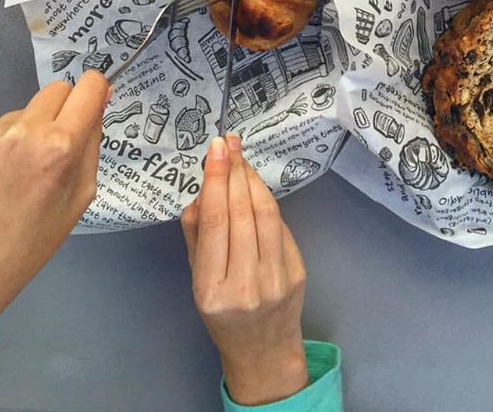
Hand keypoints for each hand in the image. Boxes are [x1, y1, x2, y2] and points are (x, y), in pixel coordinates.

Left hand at [0, 71, 108, 330]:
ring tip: (13, 175)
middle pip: (55, 89)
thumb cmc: (33, 241)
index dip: (95, 92)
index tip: (92, 104)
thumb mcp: (81, 196)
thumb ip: (92, 144)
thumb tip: (99, 100)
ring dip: (25, 134)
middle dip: (62, 110)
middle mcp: (22, 132)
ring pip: (20, 113)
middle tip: (53, 146)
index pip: (89, 86)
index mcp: (60, 146)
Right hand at [181, 135, 308, 405]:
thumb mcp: (197, 279)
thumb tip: (203, 189)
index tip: (215, 149)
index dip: (216, 181)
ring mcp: (275, 281)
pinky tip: (256, 186)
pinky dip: (267, 201)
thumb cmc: (222, 312)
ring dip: (253, 180)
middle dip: (234, 171)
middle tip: (229, 142)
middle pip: (241, 214)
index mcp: (211, 289)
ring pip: (266, 215)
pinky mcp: (297, 274)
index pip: (214, 223)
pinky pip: (281, 227)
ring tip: (241, 158)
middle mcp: (245, 285)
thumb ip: (196, 235)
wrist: (262, 350)